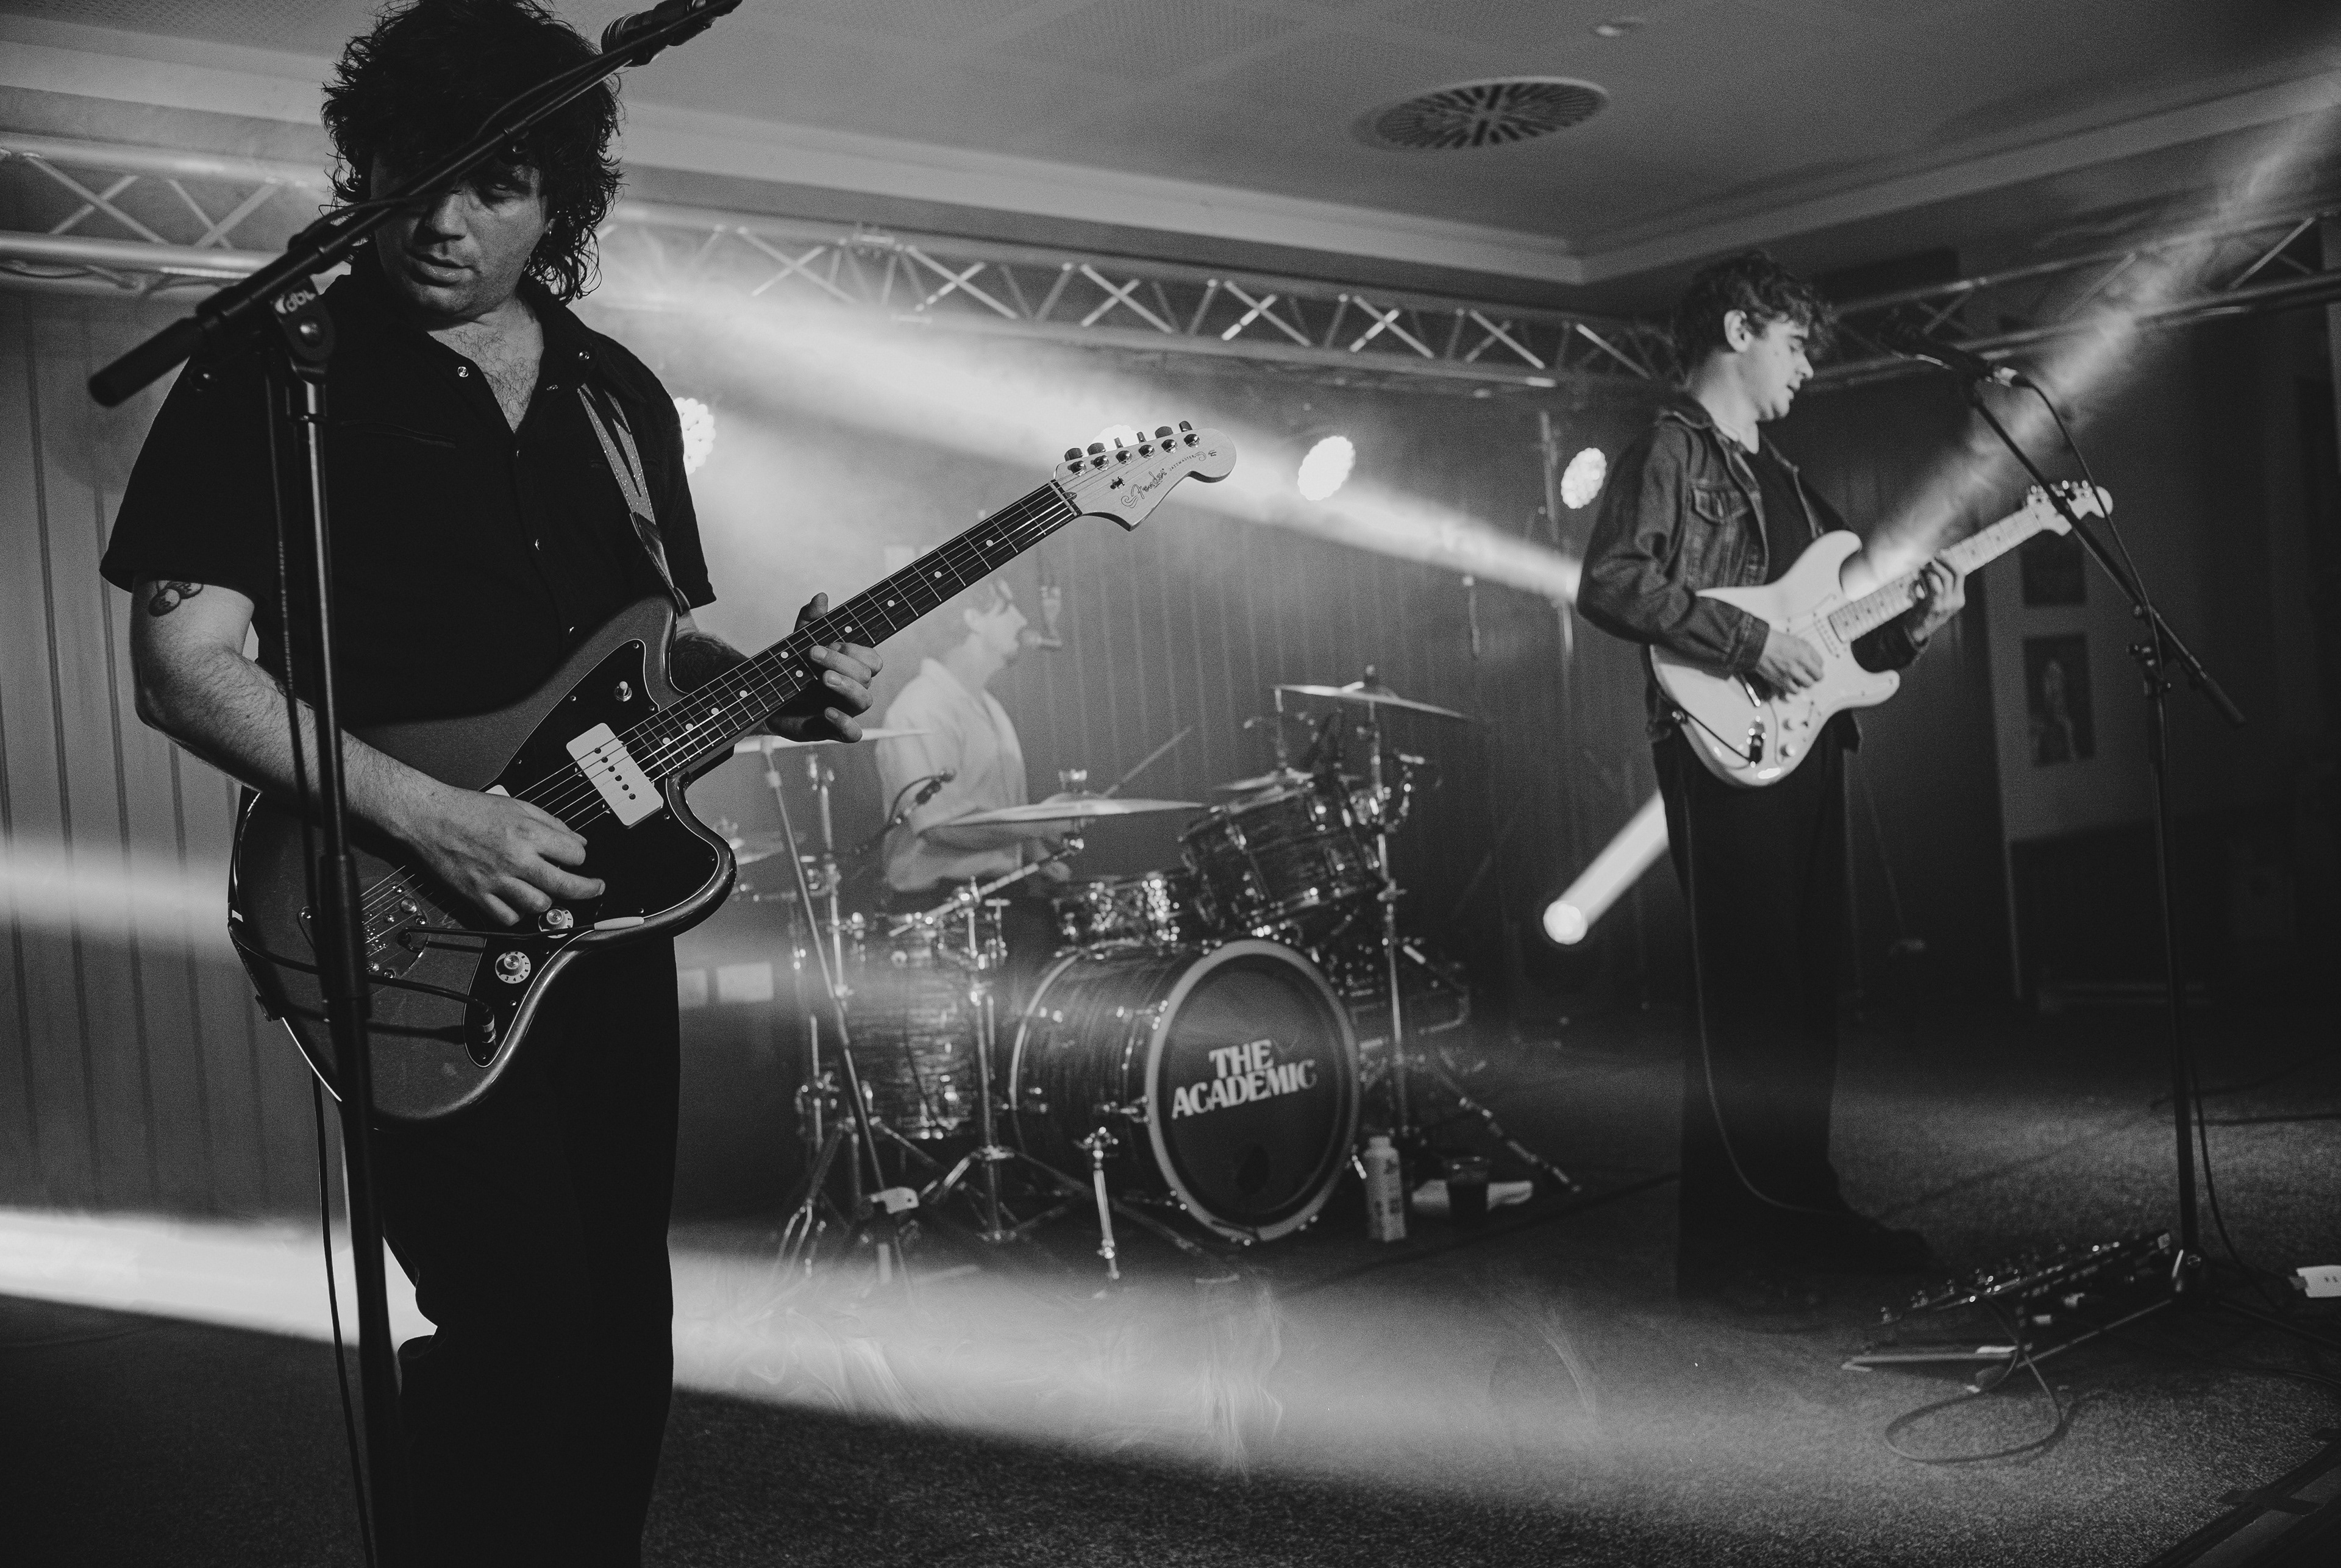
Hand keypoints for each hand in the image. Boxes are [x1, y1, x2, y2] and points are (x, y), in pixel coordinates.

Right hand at [402, 786, 604, 926]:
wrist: (430, 818)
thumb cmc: (468, 809)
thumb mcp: (518, 805)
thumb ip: (551, 823)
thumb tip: (577, 840)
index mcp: (528, 833)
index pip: (576, 855)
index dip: (581, 857)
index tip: (578, 859)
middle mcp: (516, 859)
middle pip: (566, 886)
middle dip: (588, 890)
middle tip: (594, 889)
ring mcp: (497, 880)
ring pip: (540, 906)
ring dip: (548, 901)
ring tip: (546, 892)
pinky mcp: (478, 895)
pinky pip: (508, 918)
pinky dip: (517, 914)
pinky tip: (518, 903)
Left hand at [769, 594, 881, 742]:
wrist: (766, 697)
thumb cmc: (791, 669)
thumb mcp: (797, 641)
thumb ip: (810, 620)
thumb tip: (821, 597)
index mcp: (851, 666)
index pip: (872, 659)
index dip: (856, 651)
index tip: (831, 642)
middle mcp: (853, 687)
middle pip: (866, 676)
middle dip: (841, 662)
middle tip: (813, 655)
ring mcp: (845, 709)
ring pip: (864, 700)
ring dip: (846, 687)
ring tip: (823, 679)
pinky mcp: (832, 729)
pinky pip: (853, 733)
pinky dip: (845, 723)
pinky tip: (827, 711)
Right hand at [1752, 625, 1825, 695]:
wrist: (1758, 646)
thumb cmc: (1774, 642)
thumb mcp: (1796, 641)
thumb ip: (1807, 652)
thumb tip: (1813, 662)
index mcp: (1806, 650)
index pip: (1821, 663)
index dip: (1816, 666)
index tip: (1812, 667)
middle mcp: (1802, 661)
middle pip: (1818, 676)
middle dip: (1813, 676)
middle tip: (1807, 674)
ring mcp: (1793, 672)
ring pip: (1808, 684)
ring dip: (1803, 682)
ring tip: (1797, 678)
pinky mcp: (1783, 680)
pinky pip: (1795, 691)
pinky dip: (1793, 688)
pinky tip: (1790, 683)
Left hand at [1902, 559, 1965, 642]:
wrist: (1915, 632)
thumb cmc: (1922, 613)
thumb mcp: (1935, 599)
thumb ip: (1936, 584)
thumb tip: (1934, 562)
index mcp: (1958, 599)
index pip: (1960, 574)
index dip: (1950, 561)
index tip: (1941, 553)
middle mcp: (1955, 601)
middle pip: (1954, 573)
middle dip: (1942, 562)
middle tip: (1930, 558)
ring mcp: (1946, 604)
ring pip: (1944, 577)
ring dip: (1932, 569)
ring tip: (1921, 568)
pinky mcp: (1935, 605)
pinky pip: (1934, 585)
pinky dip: (1924, 578)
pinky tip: (1916, 578)